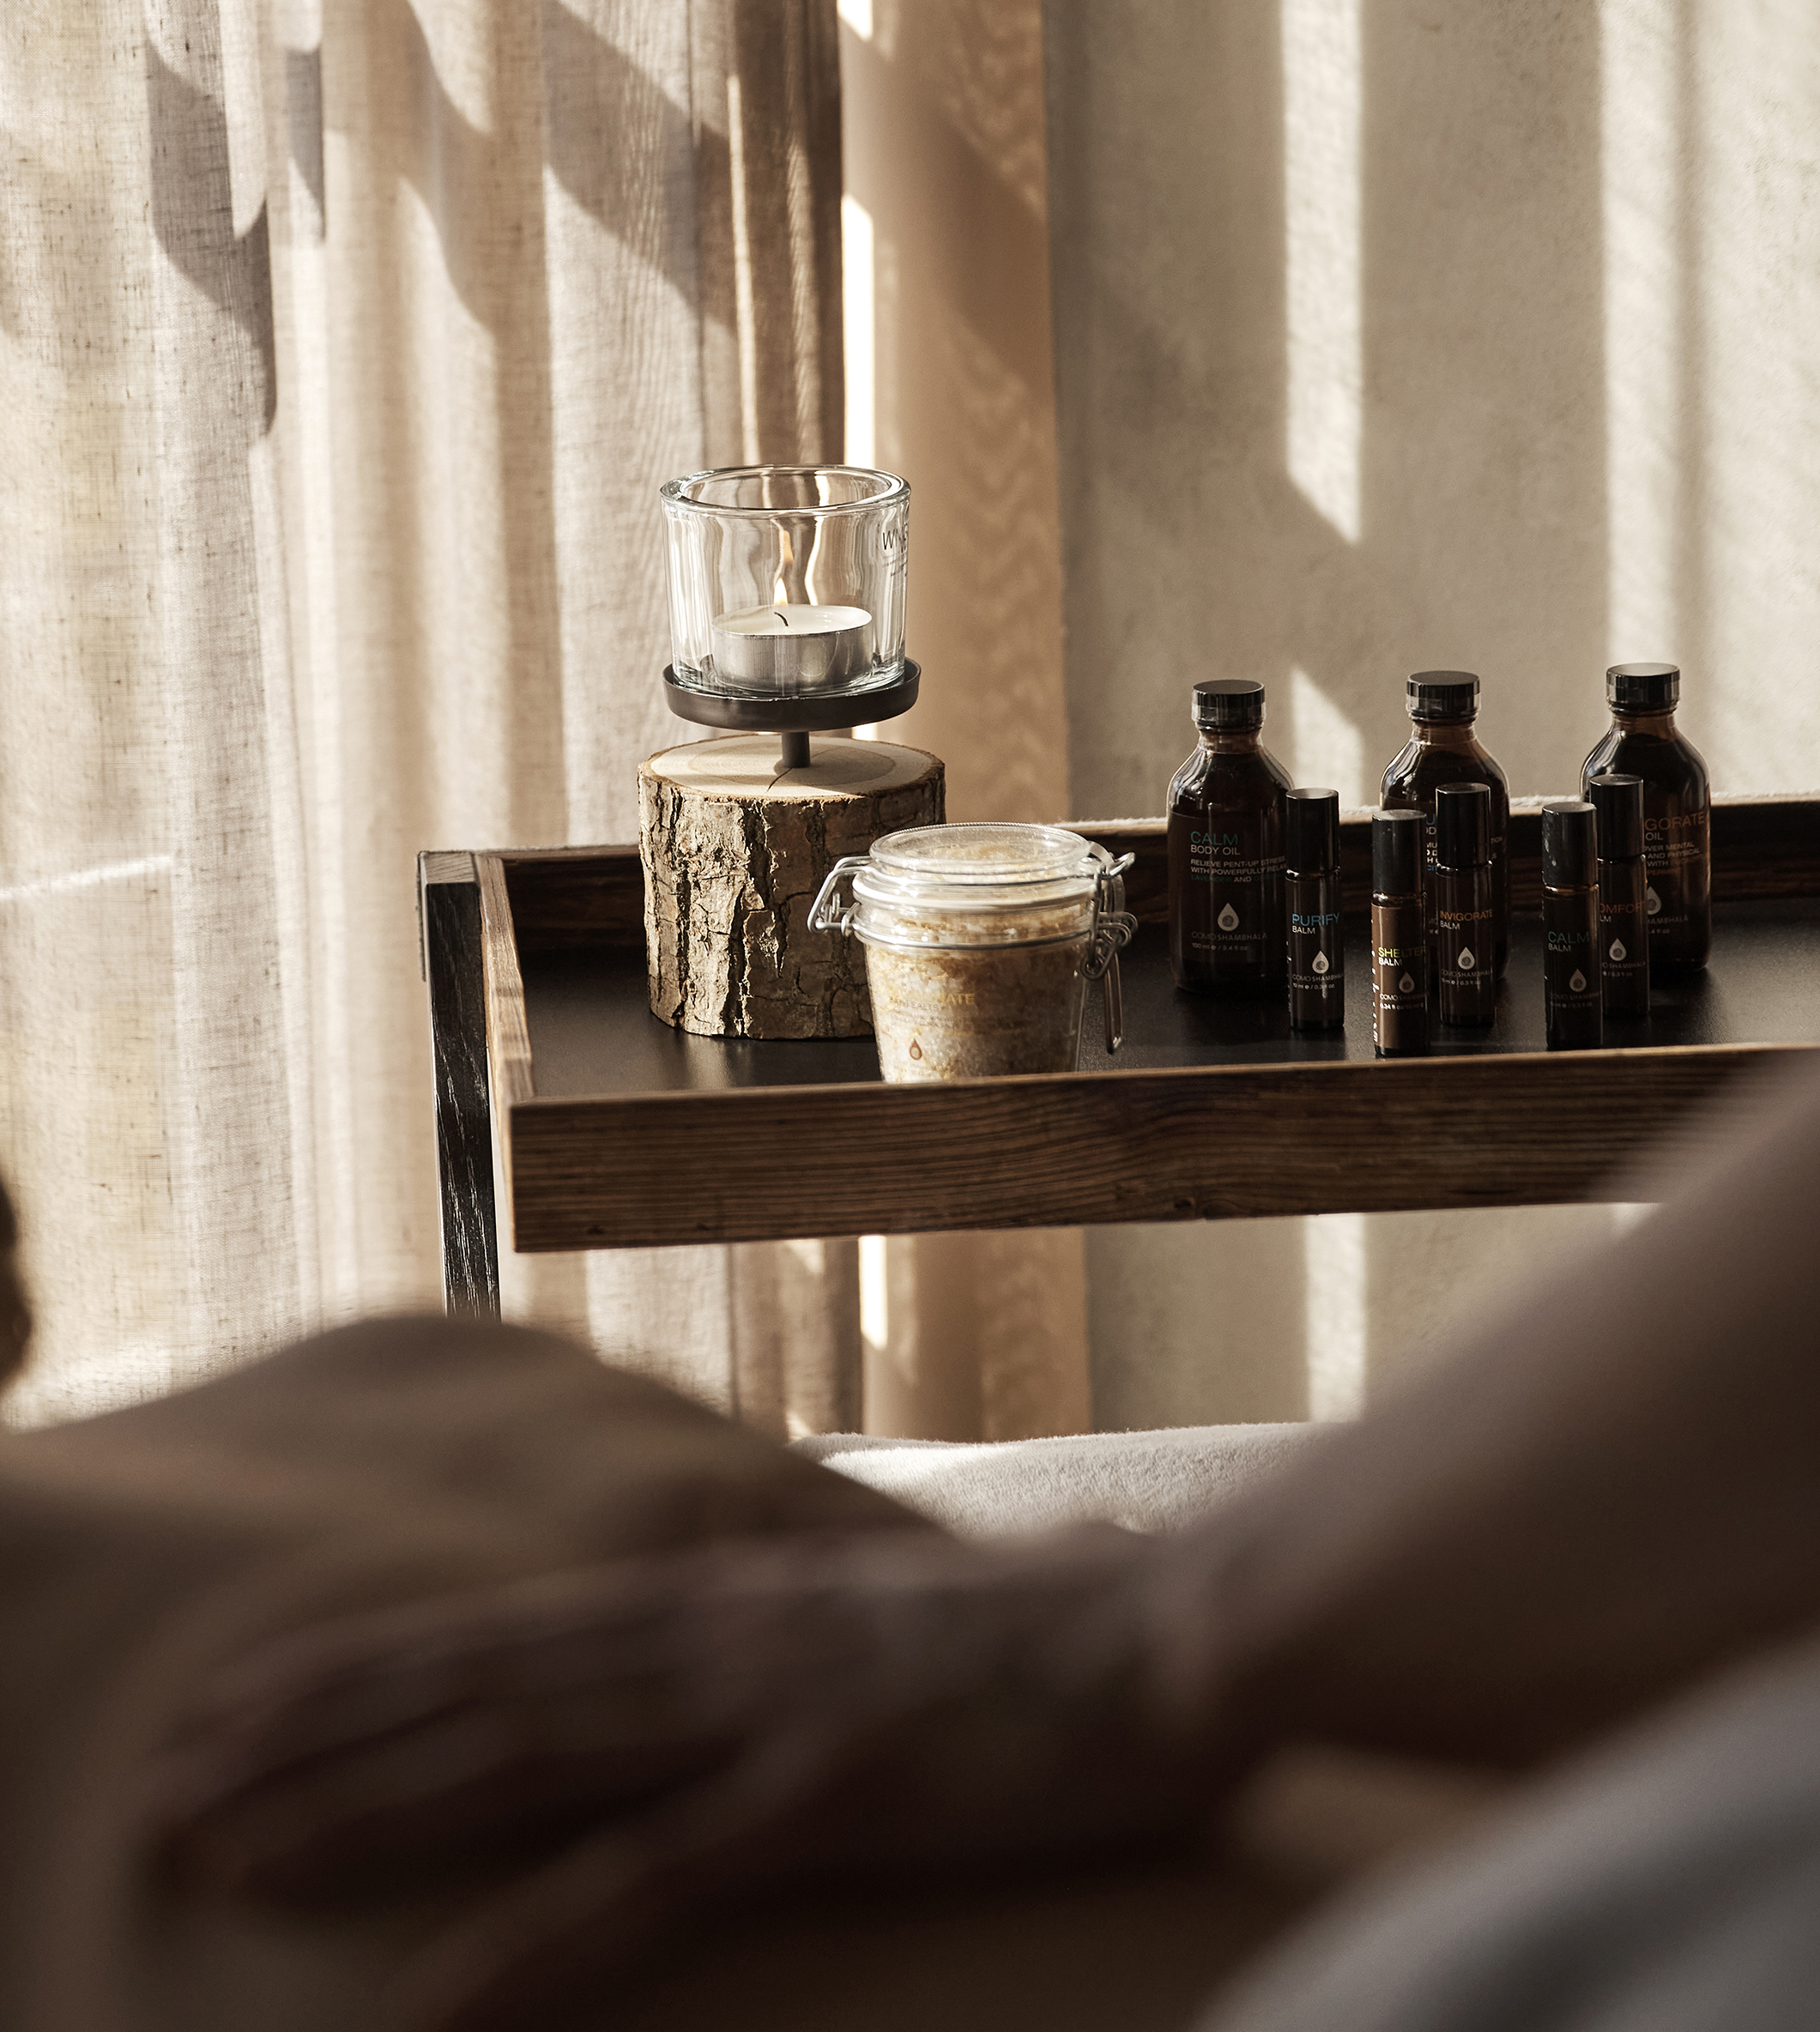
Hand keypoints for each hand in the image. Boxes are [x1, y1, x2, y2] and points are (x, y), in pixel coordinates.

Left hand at [150, 1525, 1237, 2030]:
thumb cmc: (1052, 1641)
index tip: (239, 1702)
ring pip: (514, 1764)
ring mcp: (760, 1716)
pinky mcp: (824, 1802)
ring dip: (358, 1815)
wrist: (1185, 1629)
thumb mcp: (890, 1624)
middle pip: (469, 1687)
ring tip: (223, 1851)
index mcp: (723, 1602)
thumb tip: (762, 1635)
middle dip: (306, 1737)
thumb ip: (802, 1632)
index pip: (502, 1633)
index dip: (360, 1669)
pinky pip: (644, 1890)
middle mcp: (712, 1639)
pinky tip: (428, 2012)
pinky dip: (525, 1950)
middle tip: (166, 1780)